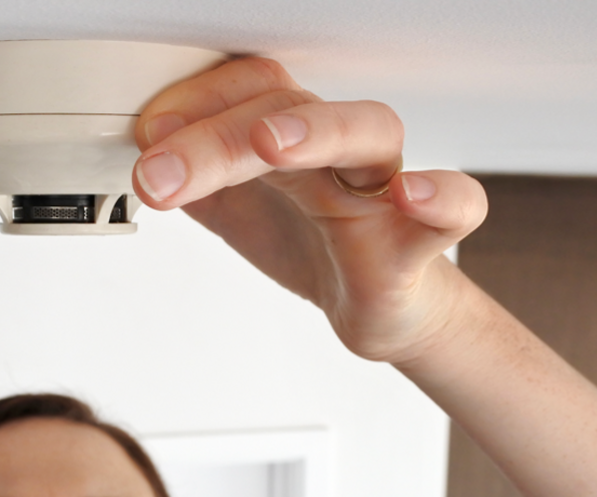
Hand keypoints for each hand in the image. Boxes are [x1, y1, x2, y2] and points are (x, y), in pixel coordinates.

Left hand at [133, 57, 488, 365]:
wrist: (375, 305)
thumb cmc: (311, 242)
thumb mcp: (233, 206)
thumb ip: (192, 176)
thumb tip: (139, 150)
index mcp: (289, 138)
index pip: (245, 90)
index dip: (193, 104)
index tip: (144, 137)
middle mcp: (336, 150)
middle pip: (287, 110)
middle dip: (216, 138)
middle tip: (158, 171)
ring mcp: (381, 191)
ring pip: (369, 132)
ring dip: (319, 130)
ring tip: (270, 146)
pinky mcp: (417, 245)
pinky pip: (456, 207)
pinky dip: (443, 196)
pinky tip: (412, 195)